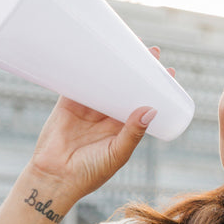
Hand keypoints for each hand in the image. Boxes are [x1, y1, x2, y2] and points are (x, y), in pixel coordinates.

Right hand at [27, 46, 174, 203]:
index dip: (154, 89)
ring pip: (105, 81)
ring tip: (129, 46)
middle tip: (152, 52)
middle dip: (138, 70)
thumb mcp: (117, 154)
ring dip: (116, 64)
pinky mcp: (69, 102)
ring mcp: (88, 108)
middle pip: (126, 87)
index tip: (168, 73)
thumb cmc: (89, 173)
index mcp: (122, 130)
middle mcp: (107, 117)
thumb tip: (151, 109)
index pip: (142, 104)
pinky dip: (86, 66)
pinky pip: (80, 79)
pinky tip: (97, 51)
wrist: (55, 177)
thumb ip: (132, 133)